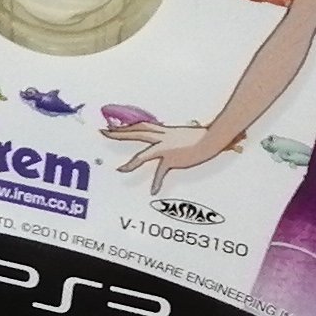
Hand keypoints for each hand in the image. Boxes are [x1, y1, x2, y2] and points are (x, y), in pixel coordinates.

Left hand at [107, 118, 229, 177]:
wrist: (213, 138)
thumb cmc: (206, 135)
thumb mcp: (192, 132)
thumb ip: (189, 132)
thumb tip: (195, 126)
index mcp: (165, 131)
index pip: (142, 126)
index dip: (128, 125)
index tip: (115, 124)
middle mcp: (163, 137)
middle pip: (135, 133)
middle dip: (118, 133)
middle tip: (103, 132)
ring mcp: (166, 148)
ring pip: (143, 154)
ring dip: (130, 163)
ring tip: (119, 170)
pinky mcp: (172, 160)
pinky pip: (161, 173)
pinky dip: (157, 183)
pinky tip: (153, 191)